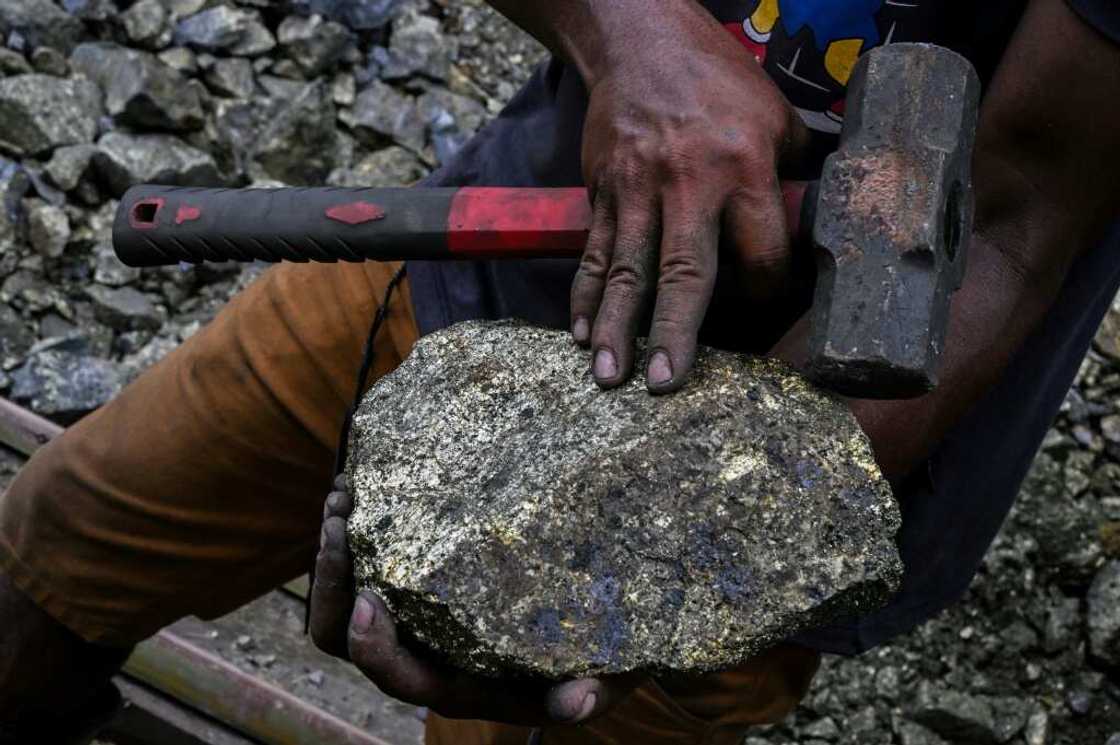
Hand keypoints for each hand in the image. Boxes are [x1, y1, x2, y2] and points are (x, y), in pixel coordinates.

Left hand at [310, 477, 638, 725]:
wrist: (601, 635)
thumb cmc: (601, 659)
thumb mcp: (607, 676)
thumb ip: (592, 693)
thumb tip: (577, 704)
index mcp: (460, 685)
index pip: (397, 676)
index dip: (374, 647)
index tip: (367, 599)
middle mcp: (425, 656)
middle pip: (345, 638)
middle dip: (330, 582)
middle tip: (340, 521)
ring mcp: (416, 620)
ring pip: (345, 598)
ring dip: (334, 550)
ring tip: (343, 494)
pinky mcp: (420, 584)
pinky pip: (367, 566)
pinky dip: (356, 531)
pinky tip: (362, 487)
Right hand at [569, 3, 806, 392]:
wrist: (640, 40)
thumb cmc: (717, 81)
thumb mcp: (775, 115)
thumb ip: (794, 175)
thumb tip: (825, 223)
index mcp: (743, 166)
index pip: (759, 253)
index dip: (764, 292)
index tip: (761, 313)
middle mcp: (687, 181)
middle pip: (684, 270)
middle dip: (674, 331)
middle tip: (665, 382)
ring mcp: (637, 188)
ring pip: (626, 269)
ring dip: (617, 326)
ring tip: (608, 374)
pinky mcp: (603, 190)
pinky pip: (594, 251)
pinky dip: (586, 295)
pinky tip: (581, 333)